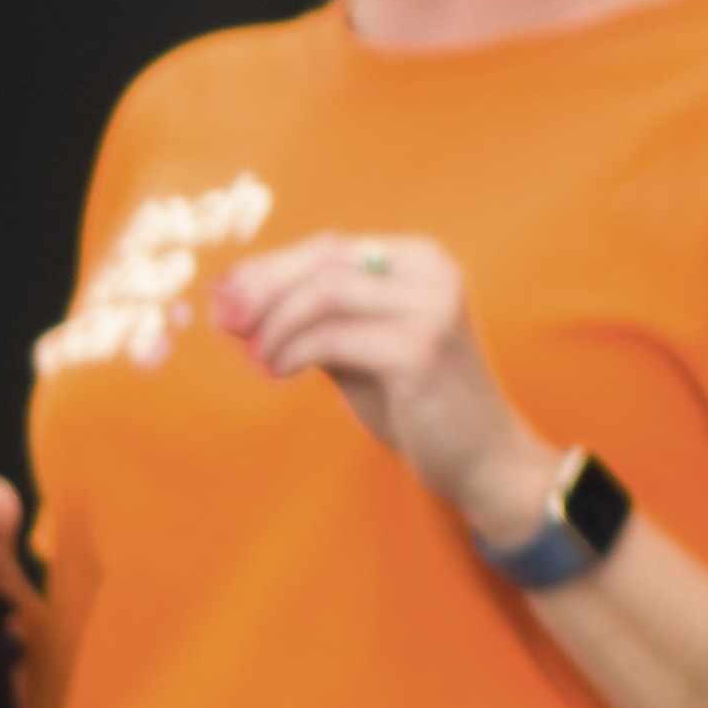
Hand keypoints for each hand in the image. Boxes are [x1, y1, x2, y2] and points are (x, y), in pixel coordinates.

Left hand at [212, 230, 545, 544]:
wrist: (483, 459)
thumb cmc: (418, 405)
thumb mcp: (361, 349)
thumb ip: (314, 320)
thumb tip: (234, 301)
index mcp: (422, 262)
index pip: (329, 247)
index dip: (268, 268)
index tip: (224, 298)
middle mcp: (434, 273)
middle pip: (323, 260)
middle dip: (263, 290)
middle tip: (227, 323)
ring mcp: (433, 309)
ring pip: (324, 292)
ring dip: (276, 324)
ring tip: (258, 357)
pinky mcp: (421, 350)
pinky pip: (332, 338)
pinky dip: (293, 352)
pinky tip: (280, 372)